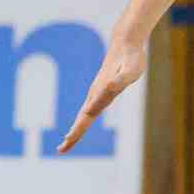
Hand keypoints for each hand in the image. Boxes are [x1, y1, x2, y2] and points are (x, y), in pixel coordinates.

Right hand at [58, 34, 148, 153]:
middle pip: (82, 119)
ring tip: (67, 142)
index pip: (88, 116)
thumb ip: (120, 80)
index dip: (78, 128)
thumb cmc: (132, 58)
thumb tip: (109, 88)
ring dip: (76, 129)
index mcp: (101, 93)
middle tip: (61, 150)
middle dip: (73, 135)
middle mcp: (95, 94)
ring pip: (84, 115)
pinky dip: (83, 120)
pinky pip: (90, 109)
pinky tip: (83, 122)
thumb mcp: (131, 70)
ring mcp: (97, 92)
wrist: (125, 43)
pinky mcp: (101, 90)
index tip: (68, 140)